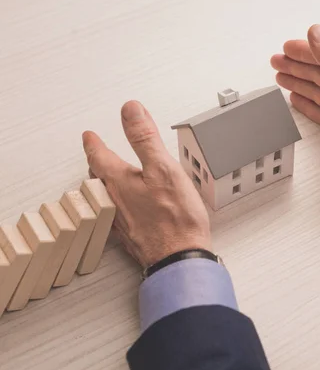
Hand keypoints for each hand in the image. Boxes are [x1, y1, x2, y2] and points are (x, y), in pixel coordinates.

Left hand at [82, 101, 210, 267]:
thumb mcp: (163, 168)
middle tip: (95, 155)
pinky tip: (126, 208)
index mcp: (119, 182)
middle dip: (96, 164)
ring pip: (106, 197)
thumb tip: (130, 110)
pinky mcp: (133, 237)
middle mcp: (115, 202)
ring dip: (105, 185)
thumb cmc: (176, 219)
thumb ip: (145, 138)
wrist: (180, 258)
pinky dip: (118, 205)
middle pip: (98, 178)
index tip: (89, 135)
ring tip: (108, 178)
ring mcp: (122, 222)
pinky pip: (117, 215)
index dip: (93, 143)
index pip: (99, 156)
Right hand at [271, 25, 319, 185]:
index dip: (303, 52)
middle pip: (314, 74)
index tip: (286, 47)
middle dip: (295, 67)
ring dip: (297, 83)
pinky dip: (306, 106)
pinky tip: (297, 102)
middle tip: (277, 62)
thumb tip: (315, 32)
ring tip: (281, 78)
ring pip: (314, 92)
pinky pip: (318, 113)